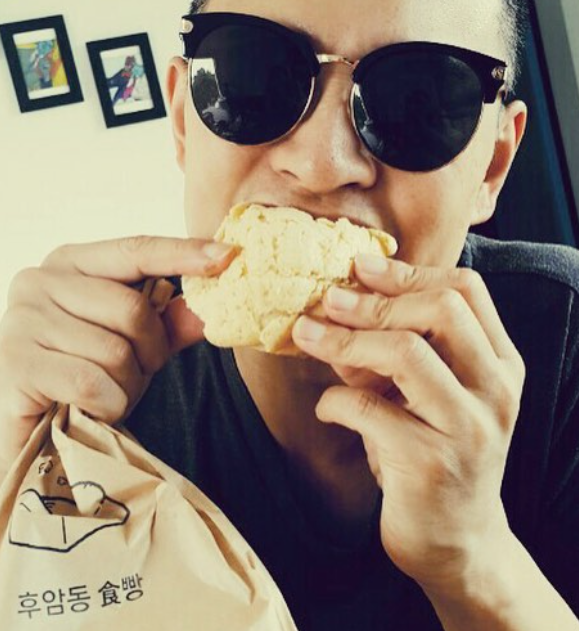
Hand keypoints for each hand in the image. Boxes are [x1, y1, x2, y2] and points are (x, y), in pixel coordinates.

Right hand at [0, 236, 235, 469]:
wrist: (28, 433)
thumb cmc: (84, 378)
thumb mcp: (135, 345)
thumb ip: (168, 324)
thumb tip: (209, 310)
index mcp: (70, 262)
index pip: (136, 249)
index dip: (184, 253)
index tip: (229, 254)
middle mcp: (38, 280)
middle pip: (132, 309)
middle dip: (150, 351)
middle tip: (138, 372)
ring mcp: (20, 319)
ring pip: (115, 352)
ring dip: (126, 385)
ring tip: (107, 393)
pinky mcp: (12, 361)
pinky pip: (91, 382)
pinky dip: (107, 405)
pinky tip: (92, 410)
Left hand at [291, 254, 525, 590]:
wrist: (454, 540)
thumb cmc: (431, 452)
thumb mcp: (423, 394)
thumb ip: (393, 350)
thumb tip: (335, 304)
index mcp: (500, 364)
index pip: (466, 290)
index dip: (407, 272)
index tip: (358, 265)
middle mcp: (495, 391)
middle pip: (441, 310)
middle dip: (375, 299)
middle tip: (327, 298)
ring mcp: (469, 428)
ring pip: (407, 353)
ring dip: (346, 340)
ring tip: (306, 335)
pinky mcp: (431, 464)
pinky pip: (368, 410)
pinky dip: (333, 401)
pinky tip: (325, 408)